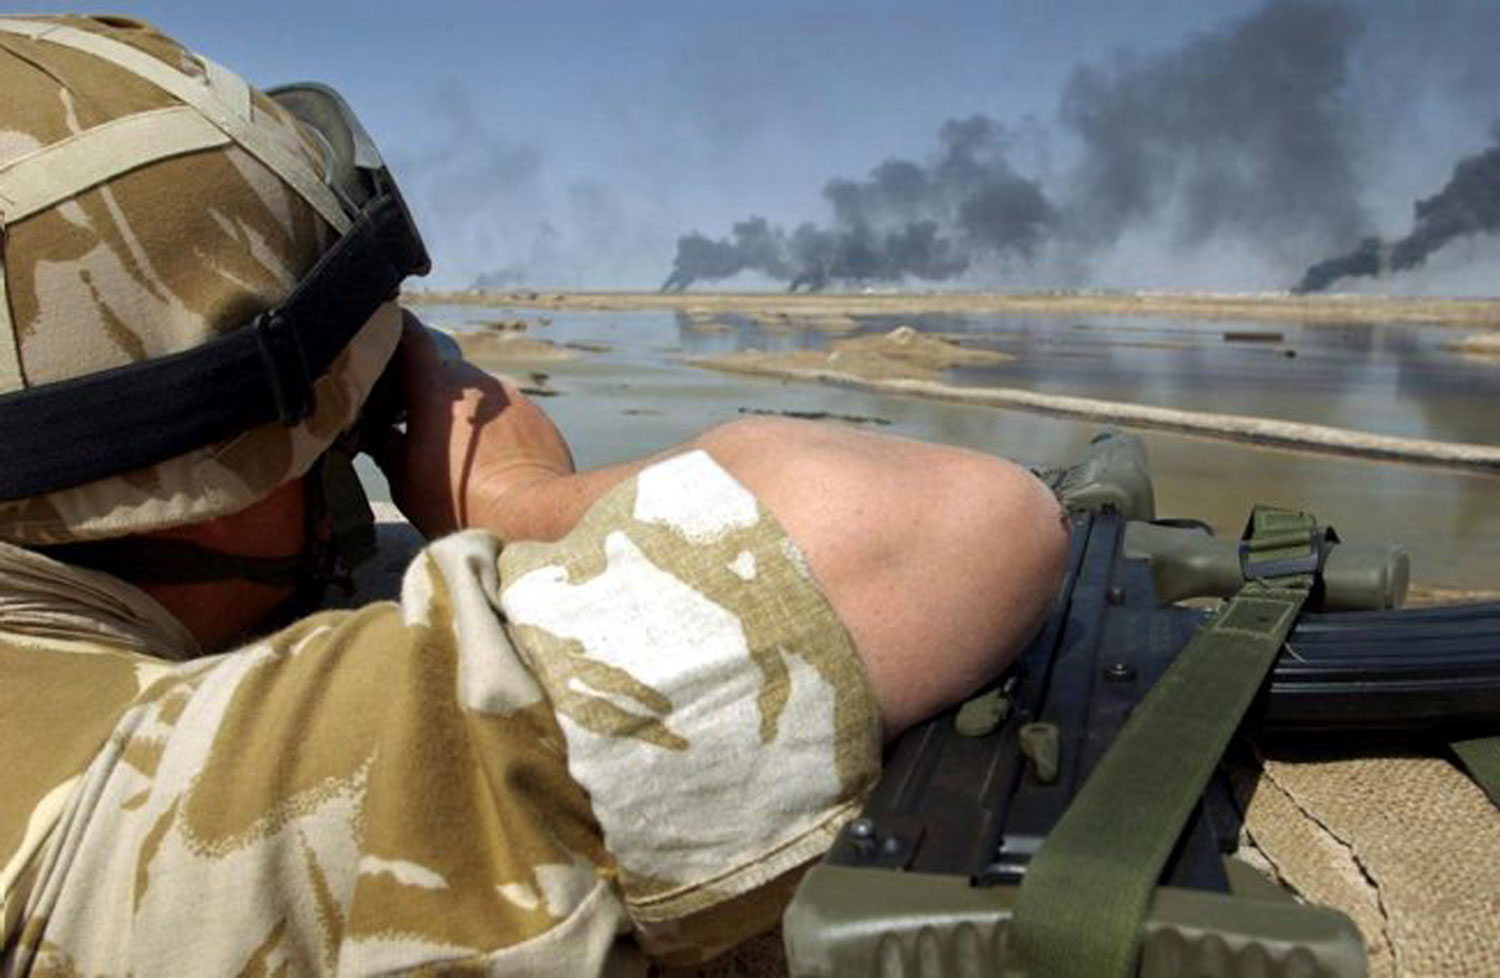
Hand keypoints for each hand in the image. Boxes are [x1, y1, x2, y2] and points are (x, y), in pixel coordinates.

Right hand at [371, 311, 574, 538]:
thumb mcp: (405, 481)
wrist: (533, 514)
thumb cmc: (461, 501)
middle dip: (428, 391)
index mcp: (434, 389)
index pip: (410, 338)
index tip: (384, 338)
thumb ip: (385, 447)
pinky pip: (507, 415)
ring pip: (477, 394)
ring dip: (463, 413)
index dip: (395, 331)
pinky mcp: (536, 417)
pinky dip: (495, 431)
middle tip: (414, 423)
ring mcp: (510, 398)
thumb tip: (372, 432)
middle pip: (444, 370)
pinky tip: (492, 462)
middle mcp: (475, 384)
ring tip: (457, 453)